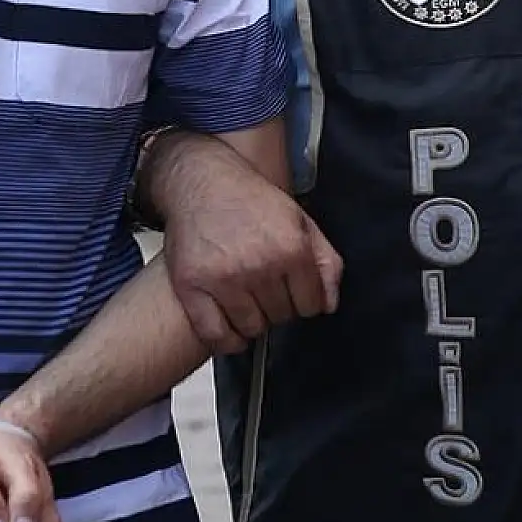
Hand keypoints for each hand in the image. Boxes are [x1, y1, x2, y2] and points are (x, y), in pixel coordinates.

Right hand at [164, 160, 342, 353]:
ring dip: (252, 320)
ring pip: (252, 329)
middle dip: (277, 307)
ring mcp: (224, 279)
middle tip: (264, 288)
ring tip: (246, 300)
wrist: (201, 182)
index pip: (311, 306)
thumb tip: (329, 304)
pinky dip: (226, 339)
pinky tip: (230, 327)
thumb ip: (325, 261)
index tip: (291, 291)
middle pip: (281, 317)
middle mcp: (259, 266)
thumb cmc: (250, 201)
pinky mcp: (192, 287)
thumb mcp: (300, 221)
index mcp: (291, 248)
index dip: (303, 300)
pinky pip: (216, 335)